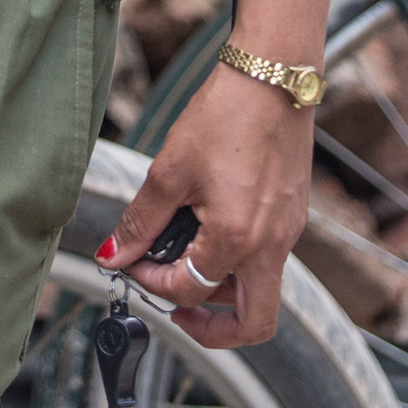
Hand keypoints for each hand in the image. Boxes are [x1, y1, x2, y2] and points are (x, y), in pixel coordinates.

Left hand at [95, 62, 315, 348]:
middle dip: (213, 331)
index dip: (152, 283)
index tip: (132, 264)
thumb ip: (140, 221)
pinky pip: (270, 259)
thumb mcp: (170, 170)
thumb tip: (113, 255)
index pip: (190, 288)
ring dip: (225, 293)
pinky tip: (210, 229)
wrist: (273, 76)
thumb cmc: (225, 115)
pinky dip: (239, 261)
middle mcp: (272, 246)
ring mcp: (289, 232)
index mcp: (238, 240)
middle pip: (254, 324)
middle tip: (178, 312)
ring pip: (263, 293)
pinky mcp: (294, 215)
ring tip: (187, 265)